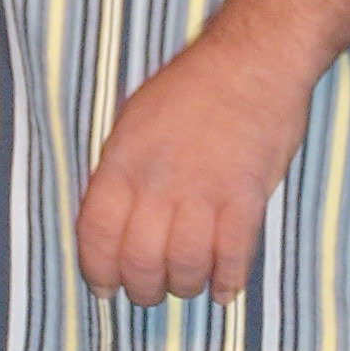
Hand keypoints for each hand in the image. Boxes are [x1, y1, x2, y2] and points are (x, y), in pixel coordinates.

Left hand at [76, 31, 315, 307]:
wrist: (253, 59)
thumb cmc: (193, 85)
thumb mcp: (134, 118)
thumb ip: (122, 170)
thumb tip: (113, 219)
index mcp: (123, 160)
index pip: (96, 234)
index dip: (98, 271)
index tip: (106, 287)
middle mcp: (158, 182)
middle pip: (139, 261)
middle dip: (143, 289)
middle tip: (151, 290)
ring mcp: (203, 192)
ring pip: (184, 267)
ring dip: (184, 286)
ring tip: (189, 283)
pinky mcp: (246, 198)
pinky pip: (233, 257)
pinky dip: (228, 281)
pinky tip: (224, 287)